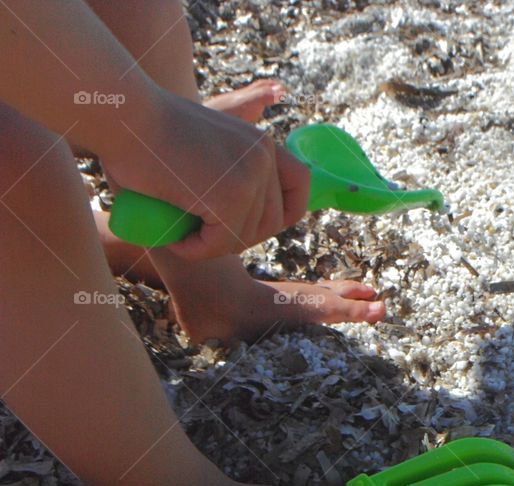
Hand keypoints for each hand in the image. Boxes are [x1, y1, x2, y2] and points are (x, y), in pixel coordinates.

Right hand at [101, 89, 309, 260]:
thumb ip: (227, 175)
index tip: (246, 226)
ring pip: (244, 236)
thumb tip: (246, 220)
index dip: (279, 215)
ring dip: (213, 247)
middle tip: (200, 235)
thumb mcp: (202, 152)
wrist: (120, 115)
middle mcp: (263, 155)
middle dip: (237, 237)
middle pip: (271, 221)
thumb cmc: (145, 136)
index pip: (300, 186)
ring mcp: (249, 176)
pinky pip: (221, 243)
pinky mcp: (229, 197)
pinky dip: (198, 251)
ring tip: (182, 235)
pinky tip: (176, 241)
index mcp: (261, 143)